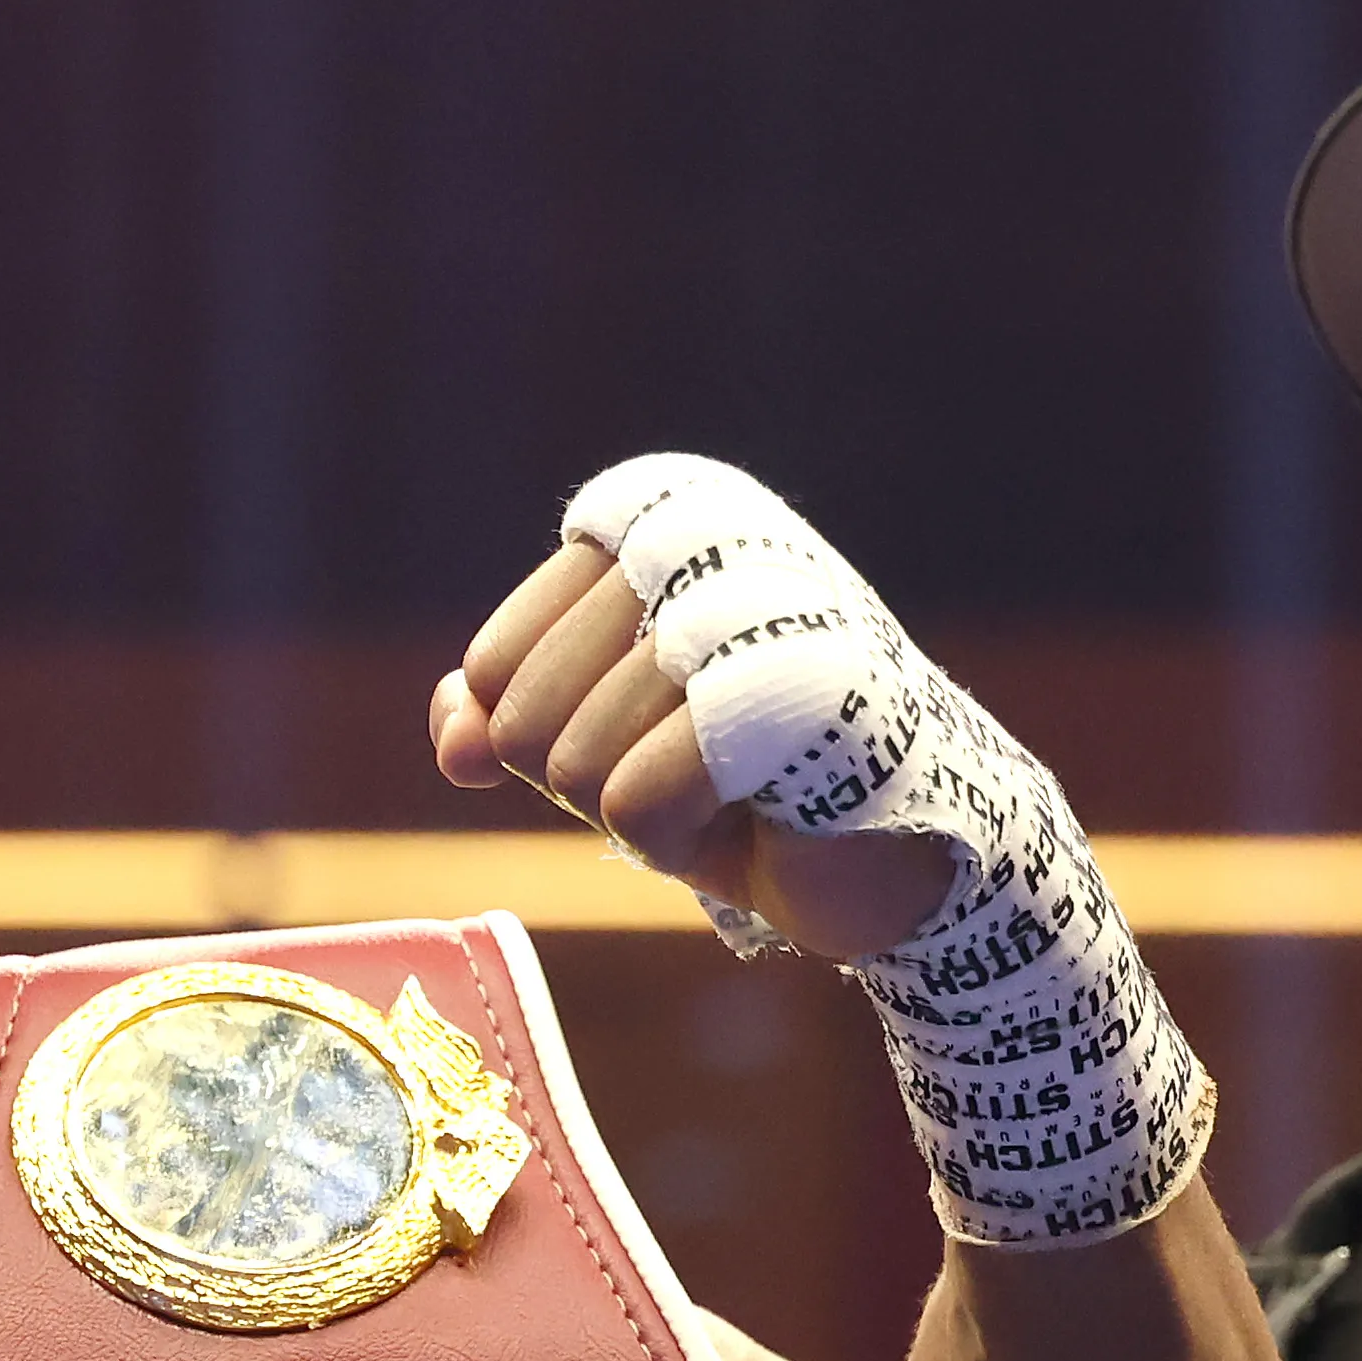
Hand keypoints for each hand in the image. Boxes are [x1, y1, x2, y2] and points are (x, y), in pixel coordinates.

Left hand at [427, 538, 957, 963]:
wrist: (905, 847)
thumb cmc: (748, 777)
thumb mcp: (603, 737)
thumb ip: (508, 715)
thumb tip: (456, 737)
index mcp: (656, 513)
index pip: (496, 665)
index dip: (548, 738)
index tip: (649, 731)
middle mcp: (703, 532)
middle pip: (525, 718)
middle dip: (594, 783)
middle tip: (698, 771)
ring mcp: (749, 602)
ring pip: (574, 763)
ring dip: (644, 814)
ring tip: (737, 786)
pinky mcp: (787, 690)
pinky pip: (633, 802)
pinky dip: (680, 841)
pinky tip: (761, 812)